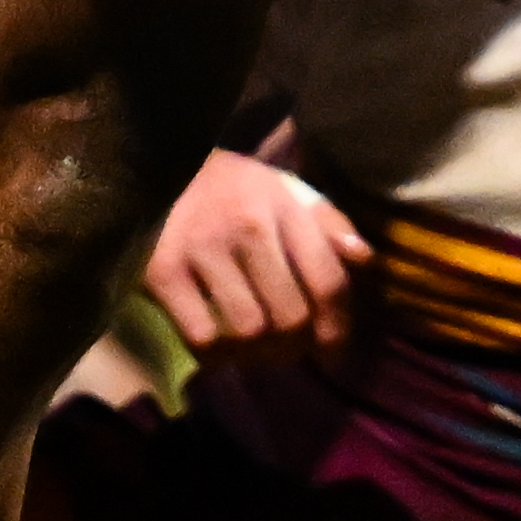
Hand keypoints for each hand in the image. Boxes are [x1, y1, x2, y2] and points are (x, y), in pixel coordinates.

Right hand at [142, 148, 369, 364]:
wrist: (157, 164)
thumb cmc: (232, 187)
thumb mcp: (284, 189)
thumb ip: (327, 221)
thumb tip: (364, 259)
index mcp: (284, 205)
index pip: (327, 281)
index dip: (337, 330)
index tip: (333, 356)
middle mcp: (247, 226)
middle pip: (291, 316)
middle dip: (296, 347)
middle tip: (287, 351)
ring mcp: (202, 249)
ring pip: (249, 331)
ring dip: (257, 354)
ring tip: (255, 350)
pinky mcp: (162, 272)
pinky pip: (202, 338)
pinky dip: (216, 355)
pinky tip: (219, 346)